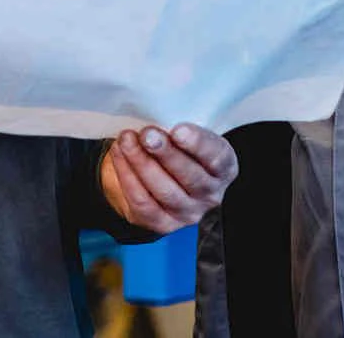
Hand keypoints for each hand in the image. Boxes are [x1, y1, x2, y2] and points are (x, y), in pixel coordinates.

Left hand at [100, 124, 237, 234]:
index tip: (178, 130)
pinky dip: (127, 176)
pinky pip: (142, 201)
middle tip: (147, 134)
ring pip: (164, 190)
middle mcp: (211, 194)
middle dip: (166, 153)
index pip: (217, 158)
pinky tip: (119, 154)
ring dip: (141, 162)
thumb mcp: (183, 134)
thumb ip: (177, 129)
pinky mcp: (163, 224)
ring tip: (127, 139)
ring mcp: (188, 213)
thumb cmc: (172, 146)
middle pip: (191, 177)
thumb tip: (157, 120)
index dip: (198, 144)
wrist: (150, 171)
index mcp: (224, 168)